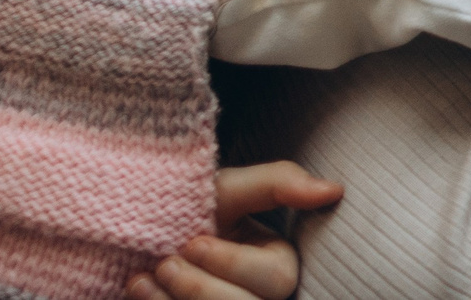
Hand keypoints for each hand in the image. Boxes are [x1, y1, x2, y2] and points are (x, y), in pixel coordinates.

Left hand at [127, 162, 341, 299]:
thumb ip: (280, 182)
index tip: (194, 242)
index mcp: (276, 265)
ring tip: (144, 278)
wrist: (135, 232)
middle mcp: (257, 299)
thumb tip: (335, 190)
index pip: (277, 279)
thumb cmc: (190, 207)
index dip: (232, 263)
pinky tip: (140, 290)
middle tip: (168, 262)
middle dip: (200, 288)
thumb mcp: (231, 188)